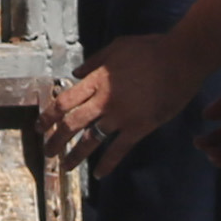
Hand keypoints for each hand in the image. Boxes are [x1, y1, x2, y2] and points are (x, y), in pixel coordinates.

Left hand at [45, 28, 197, 169]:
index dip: (48, 116)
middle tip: (48, 152)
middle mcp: (104, 100)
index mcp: (97, 80)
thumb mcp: (117, 47)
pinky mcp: (140, 126)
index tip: (39, 126)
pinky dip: (108, 163)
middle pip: (71, 124)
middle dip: (56, 140)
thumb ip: (94, 61)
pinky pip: (119, 149)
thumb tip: (75, 74)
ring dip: (76, 155)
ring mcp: (121, 115)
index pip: (64, 102)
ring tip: (66, 167)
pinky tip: (99, 174)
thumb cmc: (151, 49)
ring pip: (91, 139)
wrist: (180, 59)